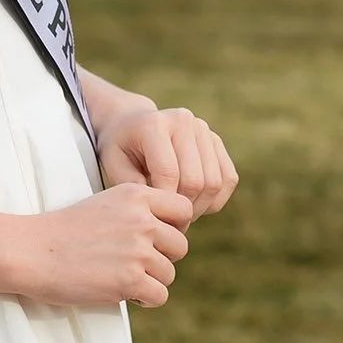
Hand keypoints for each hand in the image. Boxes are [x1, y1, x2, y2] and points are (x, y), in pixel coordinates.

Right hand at [26, 183, 193, 309]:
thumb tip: (174, 235)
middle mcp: (141, 219)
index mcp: (136, 195)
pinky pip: (159, 296)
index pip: (184, 209)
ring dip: (150, 280)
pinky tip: (123, 292)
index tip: (154, 238)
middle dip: (162, 258)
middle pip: (180, 246)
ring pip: (169, 274)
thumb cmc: (65, 230)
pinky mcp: (130, 280)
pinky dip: (144, 299)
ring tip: (121, 276)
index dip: (174, 226)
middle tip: (134, 263)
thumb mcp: (106, 204)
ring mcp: (137, 250)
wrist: (32, 251)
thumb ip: (139, 212)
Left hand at [96, 104, 238, 219]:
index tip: (156, 219)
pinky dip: (215, 199)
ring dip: (200, 207)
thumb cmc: (122, 148)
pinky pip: (228, 179)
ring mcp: (203, 129)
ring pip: (215, 182)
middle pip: (196, 180)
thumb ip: (132, 185)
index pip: (169, 173)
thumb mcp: (113, 164)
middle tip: (170, 222)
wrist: (133, 124)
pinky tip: (195, 203)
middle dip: (183, 209)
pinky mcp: (216, 141)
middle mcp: (183, 120)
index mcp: (154, 124)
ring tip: (180, 213)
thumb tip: (159, 205)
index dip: (165, 203)